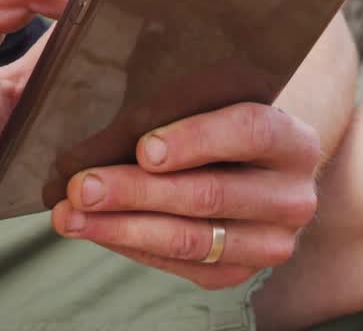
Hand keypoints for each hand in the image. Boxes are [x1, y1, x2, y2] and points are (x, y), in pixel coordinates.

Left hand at [51, 103, 321, 289]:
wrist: (259, 167)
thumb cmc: (219, 117)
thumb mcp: (214, 96)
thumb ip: (179, 93)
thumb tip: (109, 107)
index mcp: (292, 138)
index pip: (249, 131)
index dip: (196, 140)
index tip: (143, 146)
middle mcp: (293, 195)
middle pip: (209, 194)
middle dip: (135, 191)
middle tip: (80, 186)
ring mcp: (271, 240)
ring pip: (191, 239)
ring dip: (121, 228)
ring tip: (69, 215)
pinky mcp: (240, 270)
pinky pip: (180, 265)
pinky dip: (130, 246)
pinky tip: (93, 229)